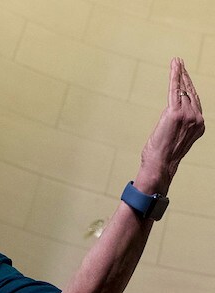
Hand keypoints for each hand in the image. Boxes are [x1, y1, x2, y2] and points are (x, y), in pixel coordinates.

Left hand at [137, 57, 204, 193]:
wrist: (160, 164)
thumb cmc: (162, 157)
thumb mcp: (174, 139)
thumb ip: (177, 125)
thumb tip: (170, 118)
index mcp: (199, 125)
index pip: (194, 102)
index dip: (189, 88)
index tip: (184, 78)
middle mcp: (197, 118)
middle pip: (191, 93)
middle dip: (185, 77)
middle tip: (180, 63)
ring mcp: (188, 115)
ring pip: (183, 89)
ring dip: (179, 73)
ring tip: (176, 61)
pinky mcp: (175, 113)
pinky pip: (175, 90)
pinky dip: (174, 76)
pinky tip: (175, 66)